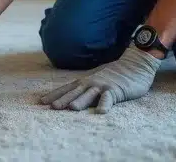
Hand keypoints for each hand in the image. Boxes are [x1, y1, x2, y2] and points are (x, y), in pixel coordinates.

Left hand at [40, 45, 159, 112]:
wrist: (135, 64)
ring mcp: (104, 86)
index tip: (41, 101)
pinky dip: (105, 104)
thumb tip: (71, 96)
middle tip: (51, 106)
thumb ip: (85, 88)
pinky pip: (110, 98)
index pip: (67, 88)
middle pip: (74, 92)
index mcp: (85, 81)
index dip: (54, 94)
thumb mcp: (96, 79)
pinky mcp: (116, 90)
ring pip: (90, 94)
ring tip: (71, 108)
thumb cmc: (114, 74)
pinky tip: (101, 112)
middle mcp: (91, 83)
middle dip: (62, 99)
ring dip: (80, 100)